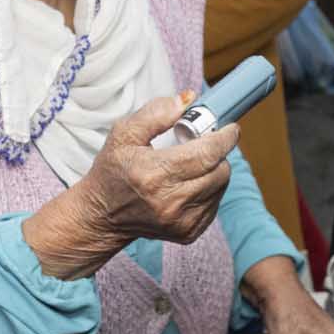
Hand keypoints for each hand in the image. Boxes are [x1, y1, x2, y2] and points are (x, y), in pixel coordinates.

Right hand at [25, 95, 237, 278]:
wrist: (102, 215)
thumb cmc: (113, 171)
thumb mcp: (124, 134)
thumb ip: (155, 113)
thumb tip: (186, 101)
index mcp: (153, 174)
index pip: (207, 154)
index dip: (225, 138)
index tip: (231, 129)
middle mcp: (169, 201)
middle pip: (220, 170)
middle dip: (218, 153)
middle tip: (203, 145)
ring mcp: (181, 221)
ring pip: (221, 186)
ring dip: (214, 171)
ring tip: (191, 165)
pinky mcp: (188, 232)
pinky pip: (215, 203)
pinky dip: (208, 190)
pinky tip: (187, 185)